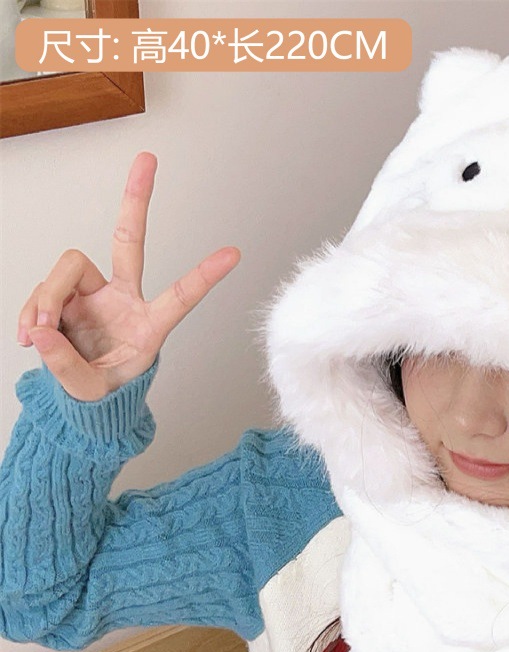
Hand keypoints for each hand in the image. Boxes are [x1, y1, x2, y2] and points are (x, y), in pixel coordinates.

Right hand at [17, 152, 240, 400]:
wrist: (82, 394)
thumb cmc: (101, 391)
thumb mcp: (90, 390)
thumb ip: (67, 366)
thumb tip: (41, 330)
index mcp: (149, 326)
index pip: (181, 298)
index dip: (204, 277)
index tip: (234, 254)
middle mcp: (125, 300)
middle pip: (130, 242)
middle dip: (136, 201)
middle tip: (148, 158)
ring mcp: (95, 294)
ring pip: (68, 268)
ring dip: (46, 298)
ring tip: (37, 336)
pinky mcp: (67, 295)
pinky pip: (42, 289)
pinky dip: (32, 312)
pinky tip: (30, 337)